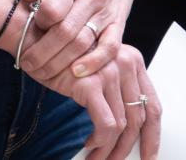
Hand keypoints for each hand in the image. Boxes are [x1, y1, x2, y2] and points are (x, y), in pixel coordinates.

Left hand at [17, 0, 137, 82]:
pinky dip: (94, 63)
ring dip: (62, 61)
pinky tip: (76, 72)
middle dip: (43, 51)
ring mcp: (108, 11)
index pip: (53, 7)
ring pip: (84, 42)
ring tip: (42, 72)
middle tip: (26, 61)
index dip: (37, 21)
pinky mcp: (119, 23)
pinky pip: (110, 48)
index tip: (27, 26)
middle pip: (66, 31)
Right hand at [41, 43, 159, 159]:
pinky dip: (100, 140)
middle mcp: (125, 63)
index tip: (149, 154)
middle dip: (129, 147)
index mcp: (132, 61)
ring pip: (122, 125)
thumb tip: (126, 127)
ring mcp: (109, 72)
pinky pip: (105, 124)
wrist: (33, 38)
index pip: (152, 105)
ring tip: (98, 158)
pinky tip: (90, 144)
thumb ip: (116, 88)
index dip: (152, 136)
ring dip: (110, 148)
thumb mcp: (96, 69)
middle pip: (139, 119)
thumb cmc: (60, 55)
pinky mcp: (91, 83)